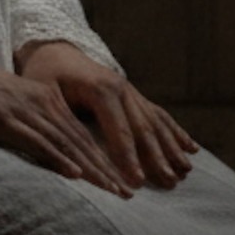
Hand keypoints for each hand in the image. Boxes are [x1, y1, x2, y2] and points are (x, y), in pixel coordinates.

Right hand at [0, 54, 135, 195]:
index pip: (81, 134)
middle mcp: (43, 103)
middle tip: (127, 194)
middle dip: (106, 169)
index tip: (122, 183)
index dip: (104, 159)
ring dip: (91, 169)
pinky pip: (36, 141)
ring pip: (66, 143)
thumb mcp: (11, 109)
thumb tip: (51, 155)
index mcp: (46, 99)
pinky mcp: (4, 119)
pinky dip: (58, 158)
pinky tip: (74, 173)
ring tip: (111, 190)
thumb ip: (32, 127)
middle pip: (81, 141)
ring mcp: (25, 110)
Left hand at [17, 42, 197, 190]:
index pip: (118, 130)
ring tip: (186, 171)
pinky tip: (192, 148)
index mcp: (100, 89)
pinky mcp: (134, 95)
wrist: (55, 50)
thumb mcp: (42, 94)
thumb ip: (58, 121)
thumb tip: (68, 153)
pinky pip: (159, 114)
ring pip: (156, 123)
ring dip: (172, 148)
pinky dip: (176, 132)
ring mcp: (130, 91)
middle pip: (143, 128)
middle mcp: (121, 88)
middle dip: (157, 157)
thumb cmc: (44, 76)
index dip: (128, 157)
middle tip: (170, 183)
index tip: (137, 181)